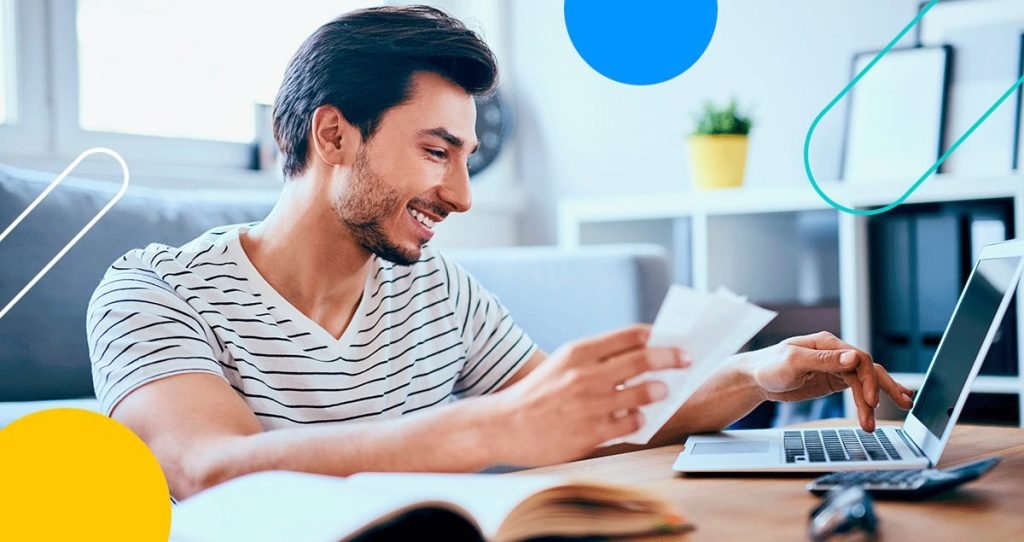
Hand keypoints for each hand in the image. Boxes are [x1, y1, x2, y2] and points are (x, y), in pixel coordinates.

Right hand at [490, 324, 688, 465]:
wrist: (504, 425)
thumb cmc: (538, 393)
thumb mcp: (562, 364)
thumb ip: (597, 358)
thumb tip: (640, 353)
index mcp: (578, 352)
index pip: (629, 335)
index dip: (657, 336)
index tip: (671, 340)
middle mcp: (585, 375)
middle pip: (643, 360)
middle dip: (671, 358)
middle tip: (685, 360)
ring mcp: (589, 405)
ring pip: (642, 392)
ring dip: (658, 390)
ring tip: (662, 390)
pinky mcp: (591, 433)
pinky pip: (631, 423)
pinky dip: (639, 418)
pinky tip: (637, 417)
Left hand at [742, 331, 914, 431]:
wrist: (753, 378)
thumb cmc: (768, 366)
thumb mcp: (793, 362)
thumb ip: (824, 360)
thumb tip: (854, 357)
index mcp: (827, 344)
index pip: (858, 359)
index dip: (868, 380)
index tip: (870, 402)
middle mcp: (835, 353)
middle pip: (868, 368)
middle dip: (885, 387)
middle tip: (903, 404)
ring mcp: (835, 368)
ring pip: (865, 380)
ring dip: (878, 397)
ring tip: (894, 413)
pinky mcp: (832, 381)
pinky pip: (856, 388)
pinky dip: (869, 398)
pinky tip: (880, 406)